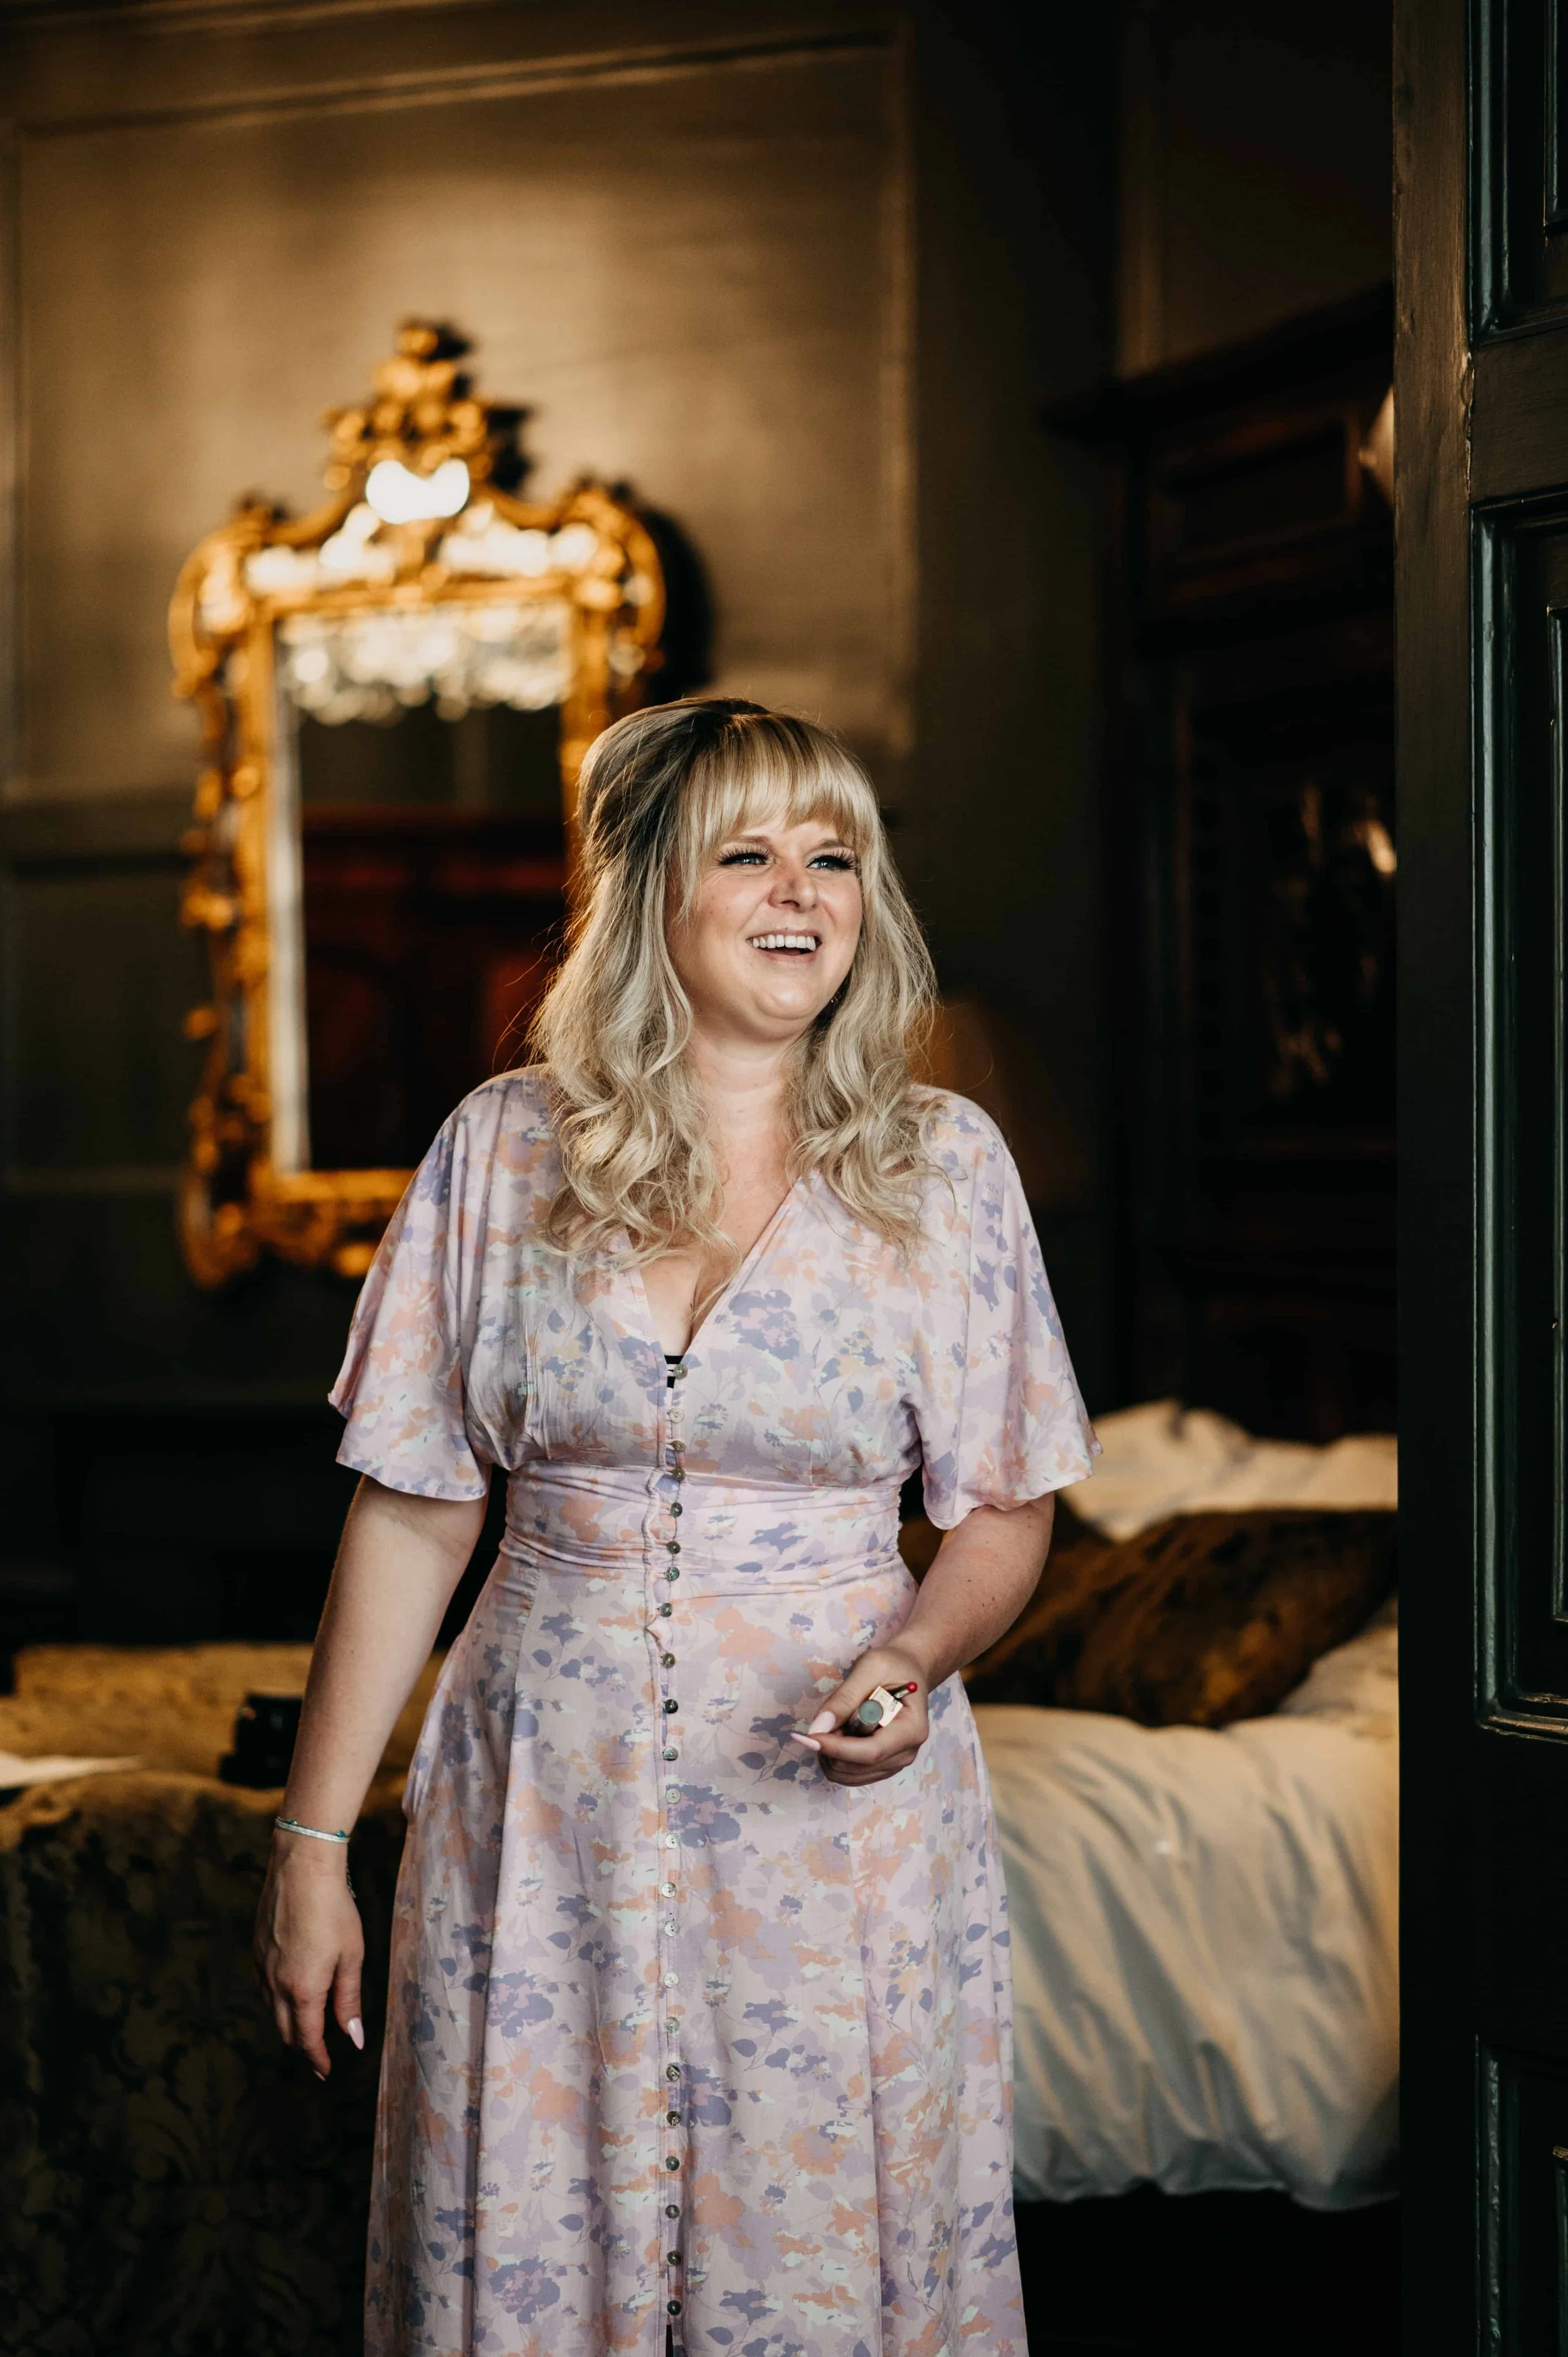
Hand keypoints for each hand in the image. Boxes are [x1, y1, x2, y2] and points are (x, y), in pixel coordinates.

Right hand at [255, 1837, 364, 2079]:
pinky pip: (262, 1987)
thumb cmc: (334, 1910)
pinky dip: (275, 2000)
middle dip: (301, 2046)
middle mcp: (275, 1985)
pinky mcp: (255, 1950)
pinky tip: (288, 1992)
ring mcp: (261, 1967)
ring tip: (305, 2026)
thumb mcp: (350, 1956)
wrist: (301, 1868)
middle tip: (317, 2056)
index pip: (307, 2039)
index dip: (317, 2060)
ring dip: (287, 2024)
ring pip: (270, 2010)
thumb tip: (353, 2039)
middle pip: (285, 2031)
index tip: (326, 2072)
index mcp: (302, 1991)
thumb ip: (348, 2000)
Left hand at [790, 1643, 930, 1785]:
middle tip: (827, 1718)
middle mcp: (906, 1753)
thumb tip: (819, 1727)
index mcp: (912, 1730)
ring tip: (836, 1723)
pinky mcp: (882, 1766)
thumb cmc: (892, 1666)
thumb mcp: (870, 1669)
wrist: (908, 1671)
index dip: (838, 1748)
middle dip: (832, 1748)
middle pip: (858, 1767)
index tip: (810, 1736)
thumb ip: (845, 1698)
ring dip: (831, 1754)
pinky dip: (836, 1758)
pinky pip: (850, 1774)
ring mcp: (895, 1763)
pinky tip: (839, 1734)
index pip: (871, 1752)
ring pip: (849, 1775)